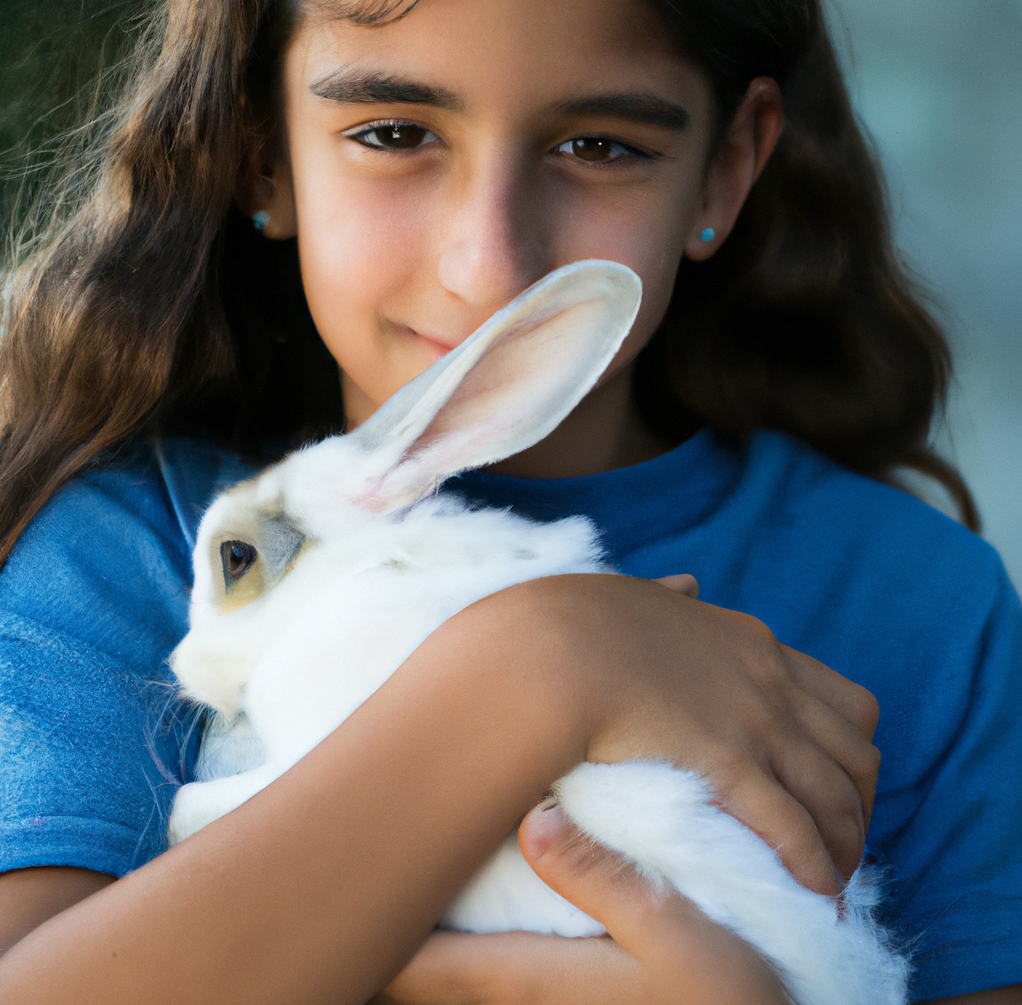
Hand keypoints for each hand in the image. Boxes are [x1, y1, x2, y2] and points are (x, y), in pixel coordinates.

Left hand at [373, 800, 788, 1004]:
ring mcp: (542, 1002)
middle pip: (426, 973)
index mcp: (536, 981)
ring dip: (417, 937)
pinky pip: (490, 971)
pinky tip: (464, 908)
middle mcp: (524, 998)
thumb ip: (606, 882)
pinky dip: (458, 947)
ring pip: (454, 974)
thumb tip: (535, 821)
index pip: (426, 965)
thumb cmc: (731, 999)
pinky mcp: (565, 998)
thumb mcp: (680, 936)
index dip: (372, 932)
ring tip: (388, 881)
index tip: (326, 882)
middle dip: (381, 928)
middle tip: (338, 873)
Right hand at [513, 573, 879, 893]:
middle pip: (856, 755)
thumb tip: (688, 585)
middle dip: (856, 805)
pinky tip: (809, 895)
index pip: (843, 702)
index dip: (846, 754)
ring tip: (826, 884)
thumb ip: (670, 595)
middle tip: (834, 843)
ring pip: (836, 796)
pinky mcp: (727, 762)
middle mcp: (769, 681)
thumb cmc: (578, 620)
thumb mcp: (640, 593)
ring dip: (840, 846)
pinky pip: (792, 827)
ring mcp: (754, 721)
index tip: (829, 787)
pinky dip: (811, 866)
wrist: (550, 645)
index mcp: (751, 643)